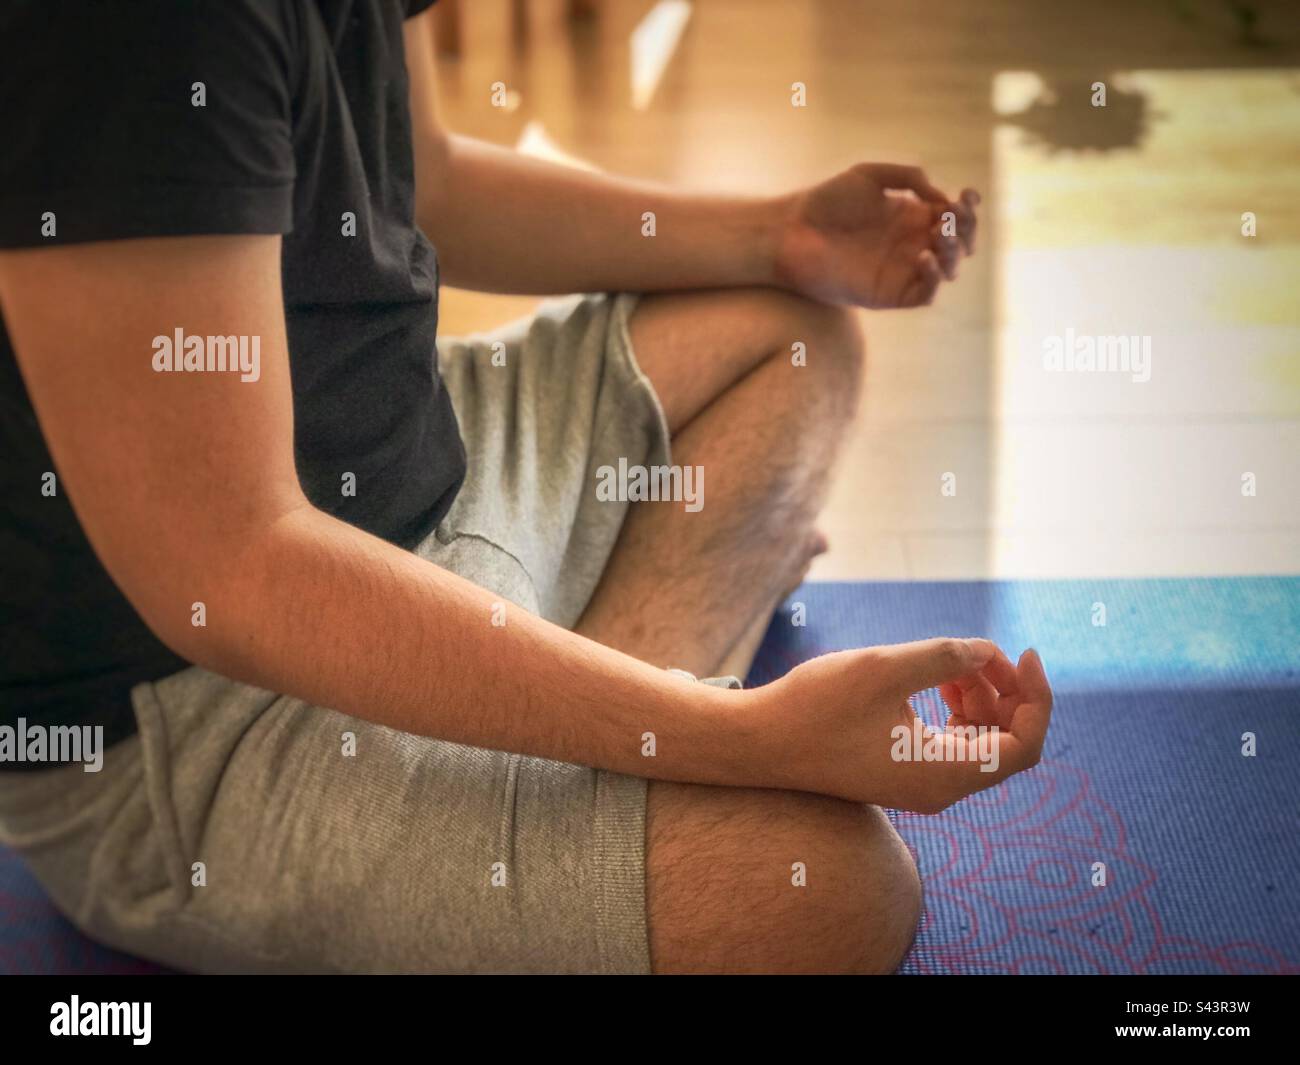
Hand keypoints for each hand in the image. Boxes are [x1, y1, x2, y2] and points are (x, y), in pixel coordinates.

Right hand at [751, 638, 1051, 811]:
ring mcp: (922, 782)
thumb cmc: (816, 706)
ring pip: (981, 741)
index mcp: (943, 774)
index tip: (1023, 653)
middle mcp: (940, 788)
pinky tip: (938, 679)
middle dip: (1008, 692)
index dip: (1036, 697)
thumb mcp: (884, 669)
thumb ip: (944, 658)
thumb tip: (988, 651)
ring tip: (955, 660)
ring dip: (983, 697)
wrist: (760, 740)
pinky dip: (958, 709)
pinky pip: (952, 743)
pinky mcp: (903, 770)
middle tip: (983, 650)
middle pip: (1007, 743)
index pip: (1024, 746)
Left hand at [774, 163, 979, 308]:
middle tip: (952, 216)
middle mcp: (910, 244)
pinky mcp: (888, 295)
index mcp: (911, 216)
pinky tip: (924, 257)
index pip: (954, 216)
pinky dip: (934, 278)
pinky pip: (925, 294)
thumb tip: (943, 199)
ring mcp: (901, 271)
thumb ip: (910, 178)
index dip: (969, 207)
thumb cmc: (825, 201)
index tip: (967, 195)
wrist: (792, 231)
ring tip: (938, 234)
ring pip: (949, 269)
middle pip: (959, 243)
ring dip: (954, 251)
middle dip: (966, 229)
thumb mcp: (870, 176)